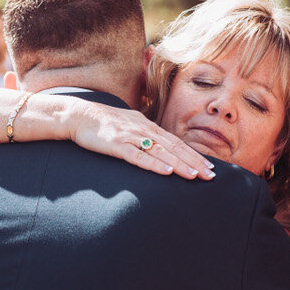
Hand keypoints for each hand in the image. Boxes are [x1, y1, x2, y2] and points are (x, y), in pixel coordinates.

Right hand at [69, 100, 214, 179]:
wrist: (79, 115)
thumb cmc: (103, 122)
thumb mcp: (129, 125)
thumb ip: (144, 134)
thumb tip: (159, 145)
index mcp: (148, 126)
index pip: (176, 142)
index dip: (193, 154)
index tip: (209, 166)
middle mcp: (144, 130)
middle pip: (174, 147)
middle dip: (193, 162)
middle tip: (210, 175)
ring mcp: (131, 137)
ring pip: (161, 152)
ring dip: (179, 164)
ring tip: (195, 175)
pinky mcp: (117, 145)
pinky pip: (138, 156)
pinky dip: (153, 164)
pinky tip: (166, 171)